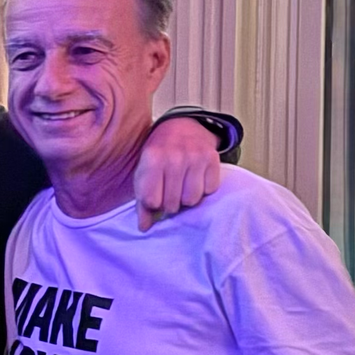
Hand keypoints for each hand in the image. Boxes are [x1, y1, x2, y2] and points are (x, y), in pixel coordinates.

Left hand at [133, 116, 222, 230]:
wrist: (181, 126)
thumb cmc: (158, 155)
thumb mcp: (143, 173)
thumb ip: (142, 202)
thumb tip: (144, 228)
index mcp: (152, 159)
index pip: (152, 201)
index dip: (153, 204)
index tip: (154, 197)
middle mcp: (175, 156)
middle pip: (173, 204)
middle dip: (170, 204)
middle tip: (169, 192)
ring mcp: (195, 156)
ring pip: (192, 199)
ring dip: (187, 199)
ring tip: (182, 187)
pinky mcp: (212, 158)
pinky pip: (210, 190)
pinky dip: (204, 189)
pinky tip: (196, 179)